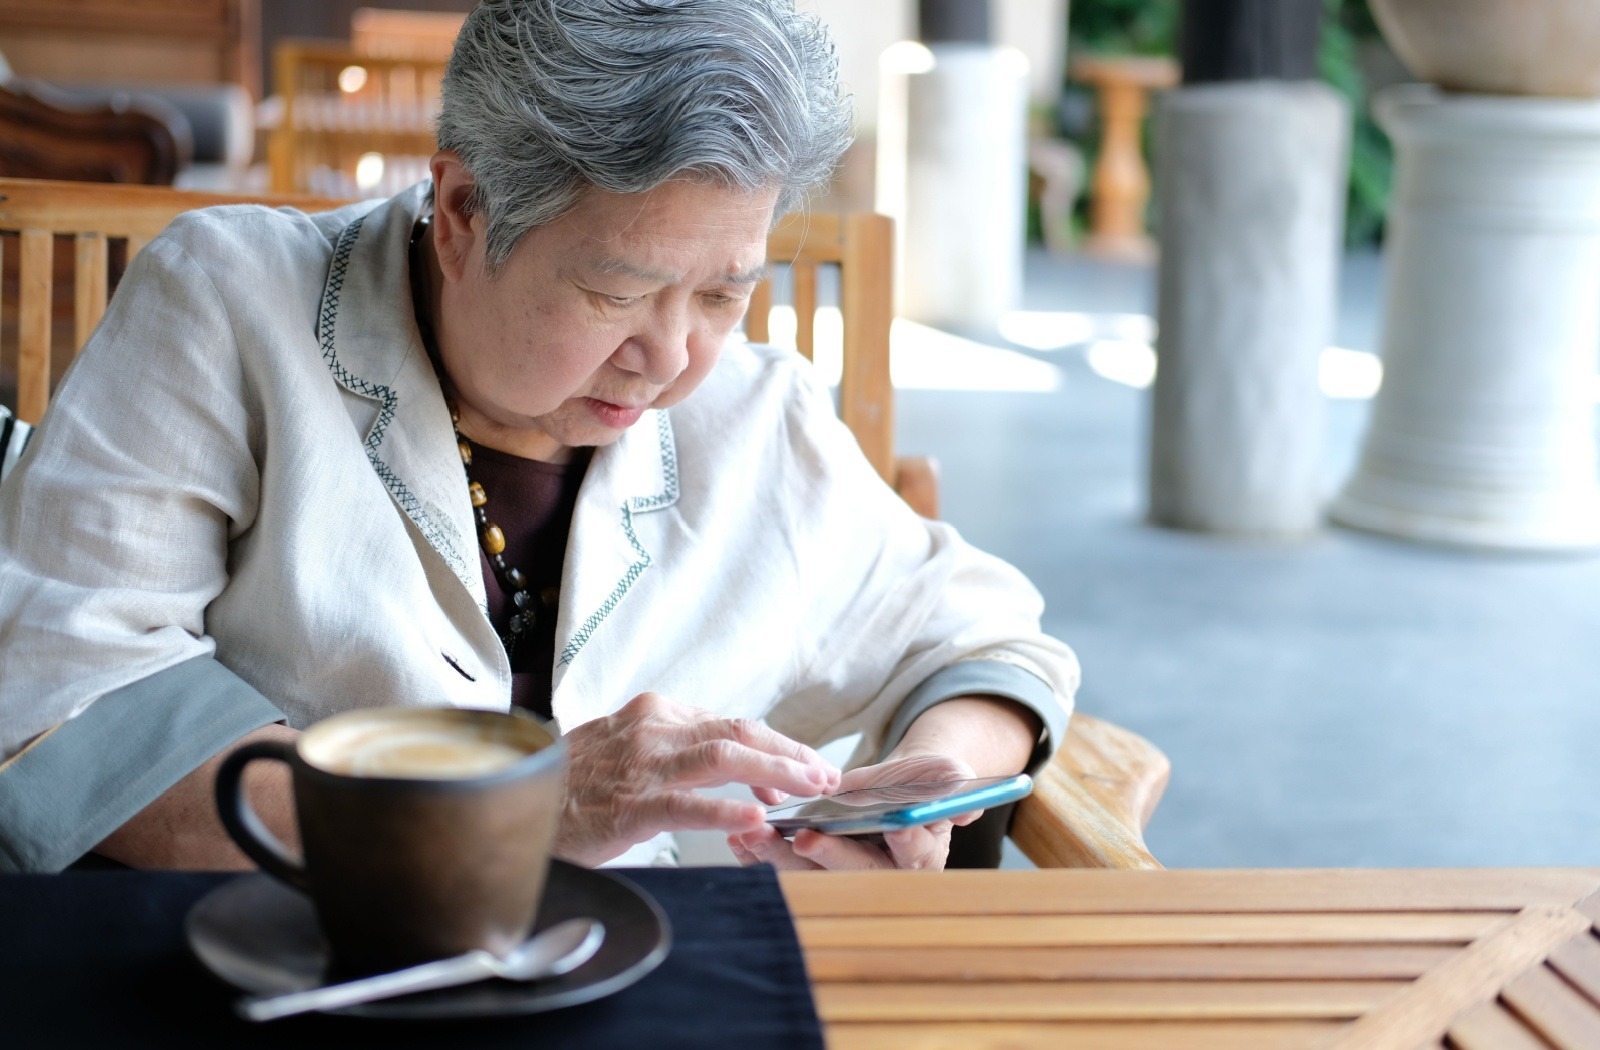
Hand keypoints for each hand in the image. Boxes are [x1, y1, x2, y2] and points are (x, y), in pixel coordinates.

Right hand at [555, 691, 840, 865]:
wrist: (514, 798)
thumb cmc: (571, 782)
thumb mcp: (623, 746)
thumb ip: (670, 746)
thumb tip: (724, 757)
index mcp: (655, 712)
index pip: (730, 722)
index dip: (773, 746)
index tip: (802, 767)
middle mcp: (653, 728)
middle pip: (738, 731)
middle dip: (789, 753)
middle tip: (825, 774)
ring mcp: (642, 764)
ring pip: (723, 756)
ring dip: (775, 771)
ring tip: (808, 789)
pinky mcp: (629, 803)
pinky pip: (686, 804)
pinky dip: (724, 809)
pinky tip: (755, 817)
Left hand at [727, 750, 976, 871]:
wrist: (895, 787)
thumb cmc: (921, 782)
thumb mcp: (944, 775)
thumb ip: (952, 785)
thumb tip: (968, 805)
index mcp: (922, 858)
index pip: (916, 855)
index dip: (907, 842)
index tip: (894, 826)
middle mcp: (881, 877)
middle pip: (854, 873)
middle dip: (826, 855)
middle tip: (802, 837)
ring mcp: (841, 877)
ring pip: (810, 877)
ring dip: (779, 858)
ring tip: (754, 834)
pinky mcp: (809, 871)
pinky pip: (782, 870)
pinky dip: (758, 856)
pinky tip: (739, 840)